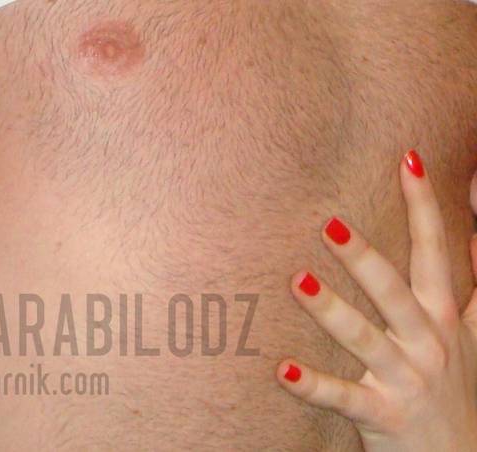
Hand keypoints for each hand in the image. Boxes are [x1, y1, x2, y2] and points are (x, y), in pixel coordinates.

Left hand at [276, 150, 476, 451]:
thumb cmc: (462, 385)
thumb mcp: (476, 330)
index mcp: (444, 317)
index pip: (435, 251)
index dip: (424, 204)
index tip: (408, 160)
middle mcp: (427, 342)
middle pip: (394, 291)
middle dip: (366, 258)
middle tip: (329, 225)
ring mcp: (406, 379)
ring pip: (364, 338)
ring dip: (331, 311)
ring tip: (298, 282)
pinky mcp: (383, 414)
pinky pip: (343, 398)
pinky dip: (313, 385)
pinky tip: (283, 369)